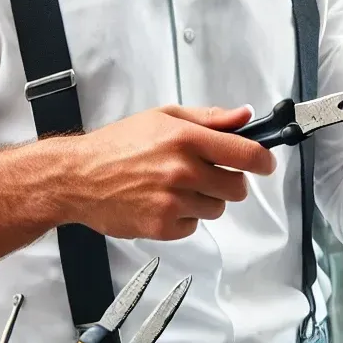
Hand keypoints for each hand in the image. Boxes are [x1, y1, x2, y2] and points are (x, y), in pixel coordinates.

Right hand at [59, 105, 275, 239]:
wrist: (77, 177)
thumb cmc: (118, 145)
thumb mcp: (164, 117)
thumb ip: (209, 118)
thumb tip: (244, 115)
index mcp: (186, 138)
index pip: (246, 153)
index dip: (263, 160)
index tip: (266, 164)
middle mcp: (183, 170)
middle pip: (237, 187)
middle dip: (229, 181)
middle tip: (209, 175)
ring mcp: (173, 201)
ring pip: (217, 208)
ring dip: (205, 200)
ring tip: (176, 187)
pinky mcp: (163, 226)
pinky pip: (194, 226)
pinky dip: (184, 218)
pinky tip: (162, 203)